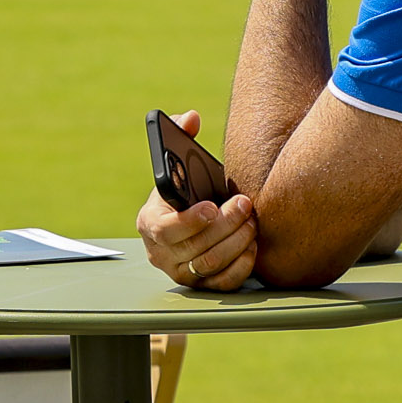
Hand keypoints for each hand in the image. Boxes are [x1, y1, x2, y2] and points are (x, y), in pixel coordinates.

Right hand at [133, 110, 254, 291]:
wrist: (190, 224)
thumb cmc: (184, 193)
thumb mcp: (177, 167)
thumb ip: (180, 137)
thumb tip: (191, 117)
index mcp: (150, 223)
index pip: (165, 229)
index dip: (190, 220)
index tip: (212, 206)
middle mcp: (160, 253)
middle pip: (196, 247)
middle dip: (226, 224)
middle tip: (244, 205)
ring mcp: (180, 272)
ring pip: (211, 264)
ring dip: (237, 242)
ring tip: (251, 222)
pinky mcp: (201, 286)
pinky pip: (222, 282)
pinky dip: (241, 265)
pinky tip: (251, 245)